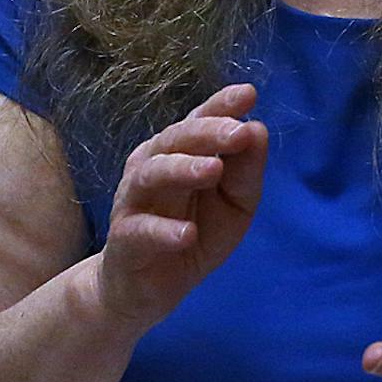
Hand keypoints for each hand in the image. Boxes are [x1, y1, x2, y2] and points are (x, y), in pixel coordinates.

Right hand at [92, 83, 267, 329]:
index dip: (221, 104)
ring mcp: (134, 202)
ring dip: (183, 169)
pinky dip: (163, 230)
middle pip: (175, 140)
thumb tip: (258, 129)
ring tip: (213, 170)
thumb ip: (246, 170)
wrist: (148, 287)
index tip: (248, 94)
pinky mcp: (124, 240)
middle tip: (238, 132)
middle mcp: (152, 167)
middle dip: (207, 132)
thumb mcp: (235, 203)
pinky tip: (187, 233)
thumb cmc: (194, 231)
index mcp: (181, 153)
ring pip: (151, 175)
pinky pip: (139, 230)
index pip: (199, 120)